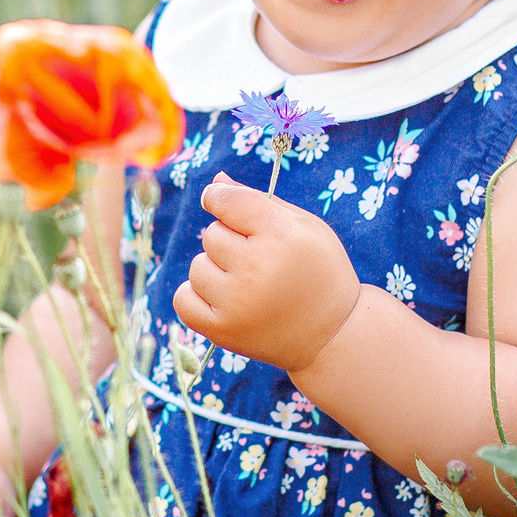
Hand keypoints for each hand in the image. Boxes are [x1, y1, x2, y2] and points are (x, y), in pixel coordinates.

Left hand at [173, 174, 364, 374]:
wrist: (332, 335)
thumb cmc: (318, 272)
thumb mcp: (304, 228)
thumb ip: (257, 201)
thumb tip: (216, 182)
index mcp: (282, 236)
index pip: (228, 201)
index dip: (219, 198)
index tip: (220, 202)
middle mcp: (257, 268)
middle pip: (212, 235)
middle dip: (230, 242)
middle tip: (259, 261)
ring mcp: (237, 302)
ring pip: (197, 266)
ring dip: (215, 271)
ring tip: (247, 284)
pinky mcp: (223, 330)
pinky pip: (183, 299)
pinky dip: (197, 297)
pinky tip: (223, 299)